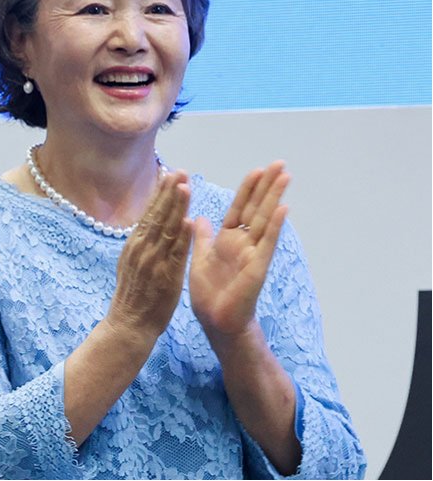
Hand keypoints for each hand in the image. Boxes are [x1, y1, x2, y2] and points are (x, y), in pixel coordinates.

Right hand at [105, 170, 192, 345]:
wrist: (129, 324)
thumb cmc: (134, 296)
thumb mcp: (132, 264)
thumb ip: (143, 244)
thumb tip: (150, 224)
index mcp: (134, 245)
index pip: (149, 213)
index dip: (160, 193)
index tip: (169, 174)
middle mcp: (141, 249)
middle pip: (156, 215)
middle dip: (168, 192)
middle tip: (179, 171)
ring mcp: (152, 262)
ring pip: (165, 229)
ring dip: (175, 207)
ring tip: (185, 186)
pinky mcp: (165, 277)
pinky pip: (174, 254)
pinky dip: (180, 237)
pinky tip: (187, 220)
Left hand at [189, 162, 290, 341]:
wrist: (215, 321)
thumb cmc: (208, 293)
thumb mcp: (199, 259)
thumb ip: (202, 238)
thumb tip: (200, 217)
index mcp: (227, 240)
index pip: (239, 208)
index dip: (247, 189)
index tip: (257, 169)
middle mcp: (243, 243)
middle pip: (256, 208)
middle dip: (267, 186)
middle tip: (280, 163)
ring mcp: (252, 254)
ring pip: (265, 220)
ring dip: (275, 198)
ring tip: (285, 176)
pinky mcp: (257, 267)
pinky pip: (267, 243)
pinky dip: (276, 226)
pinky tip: (284, 208)